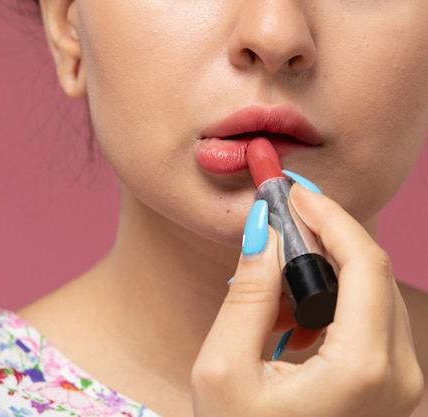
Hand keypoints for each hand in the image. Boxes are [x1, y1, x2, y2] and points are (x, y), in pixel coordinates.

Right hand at [191, 183, 423, 416]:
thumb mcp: (224, 368)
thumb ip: (248, 293)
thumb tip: (265, 232)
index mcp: (364, 370)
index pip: (362, 262)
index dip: (329, 217)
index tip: (294, 192)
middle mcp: (400, 378)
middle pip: (373, 275)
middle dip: (326, 239)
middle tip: (279, 220)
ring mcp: (401, 391)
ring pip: (373, 300)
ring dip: (325, 273)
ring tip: (272, 282)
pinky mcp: (389, 395)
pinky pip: (369, 328)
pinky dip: (331, 306)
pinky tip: (290, 319)